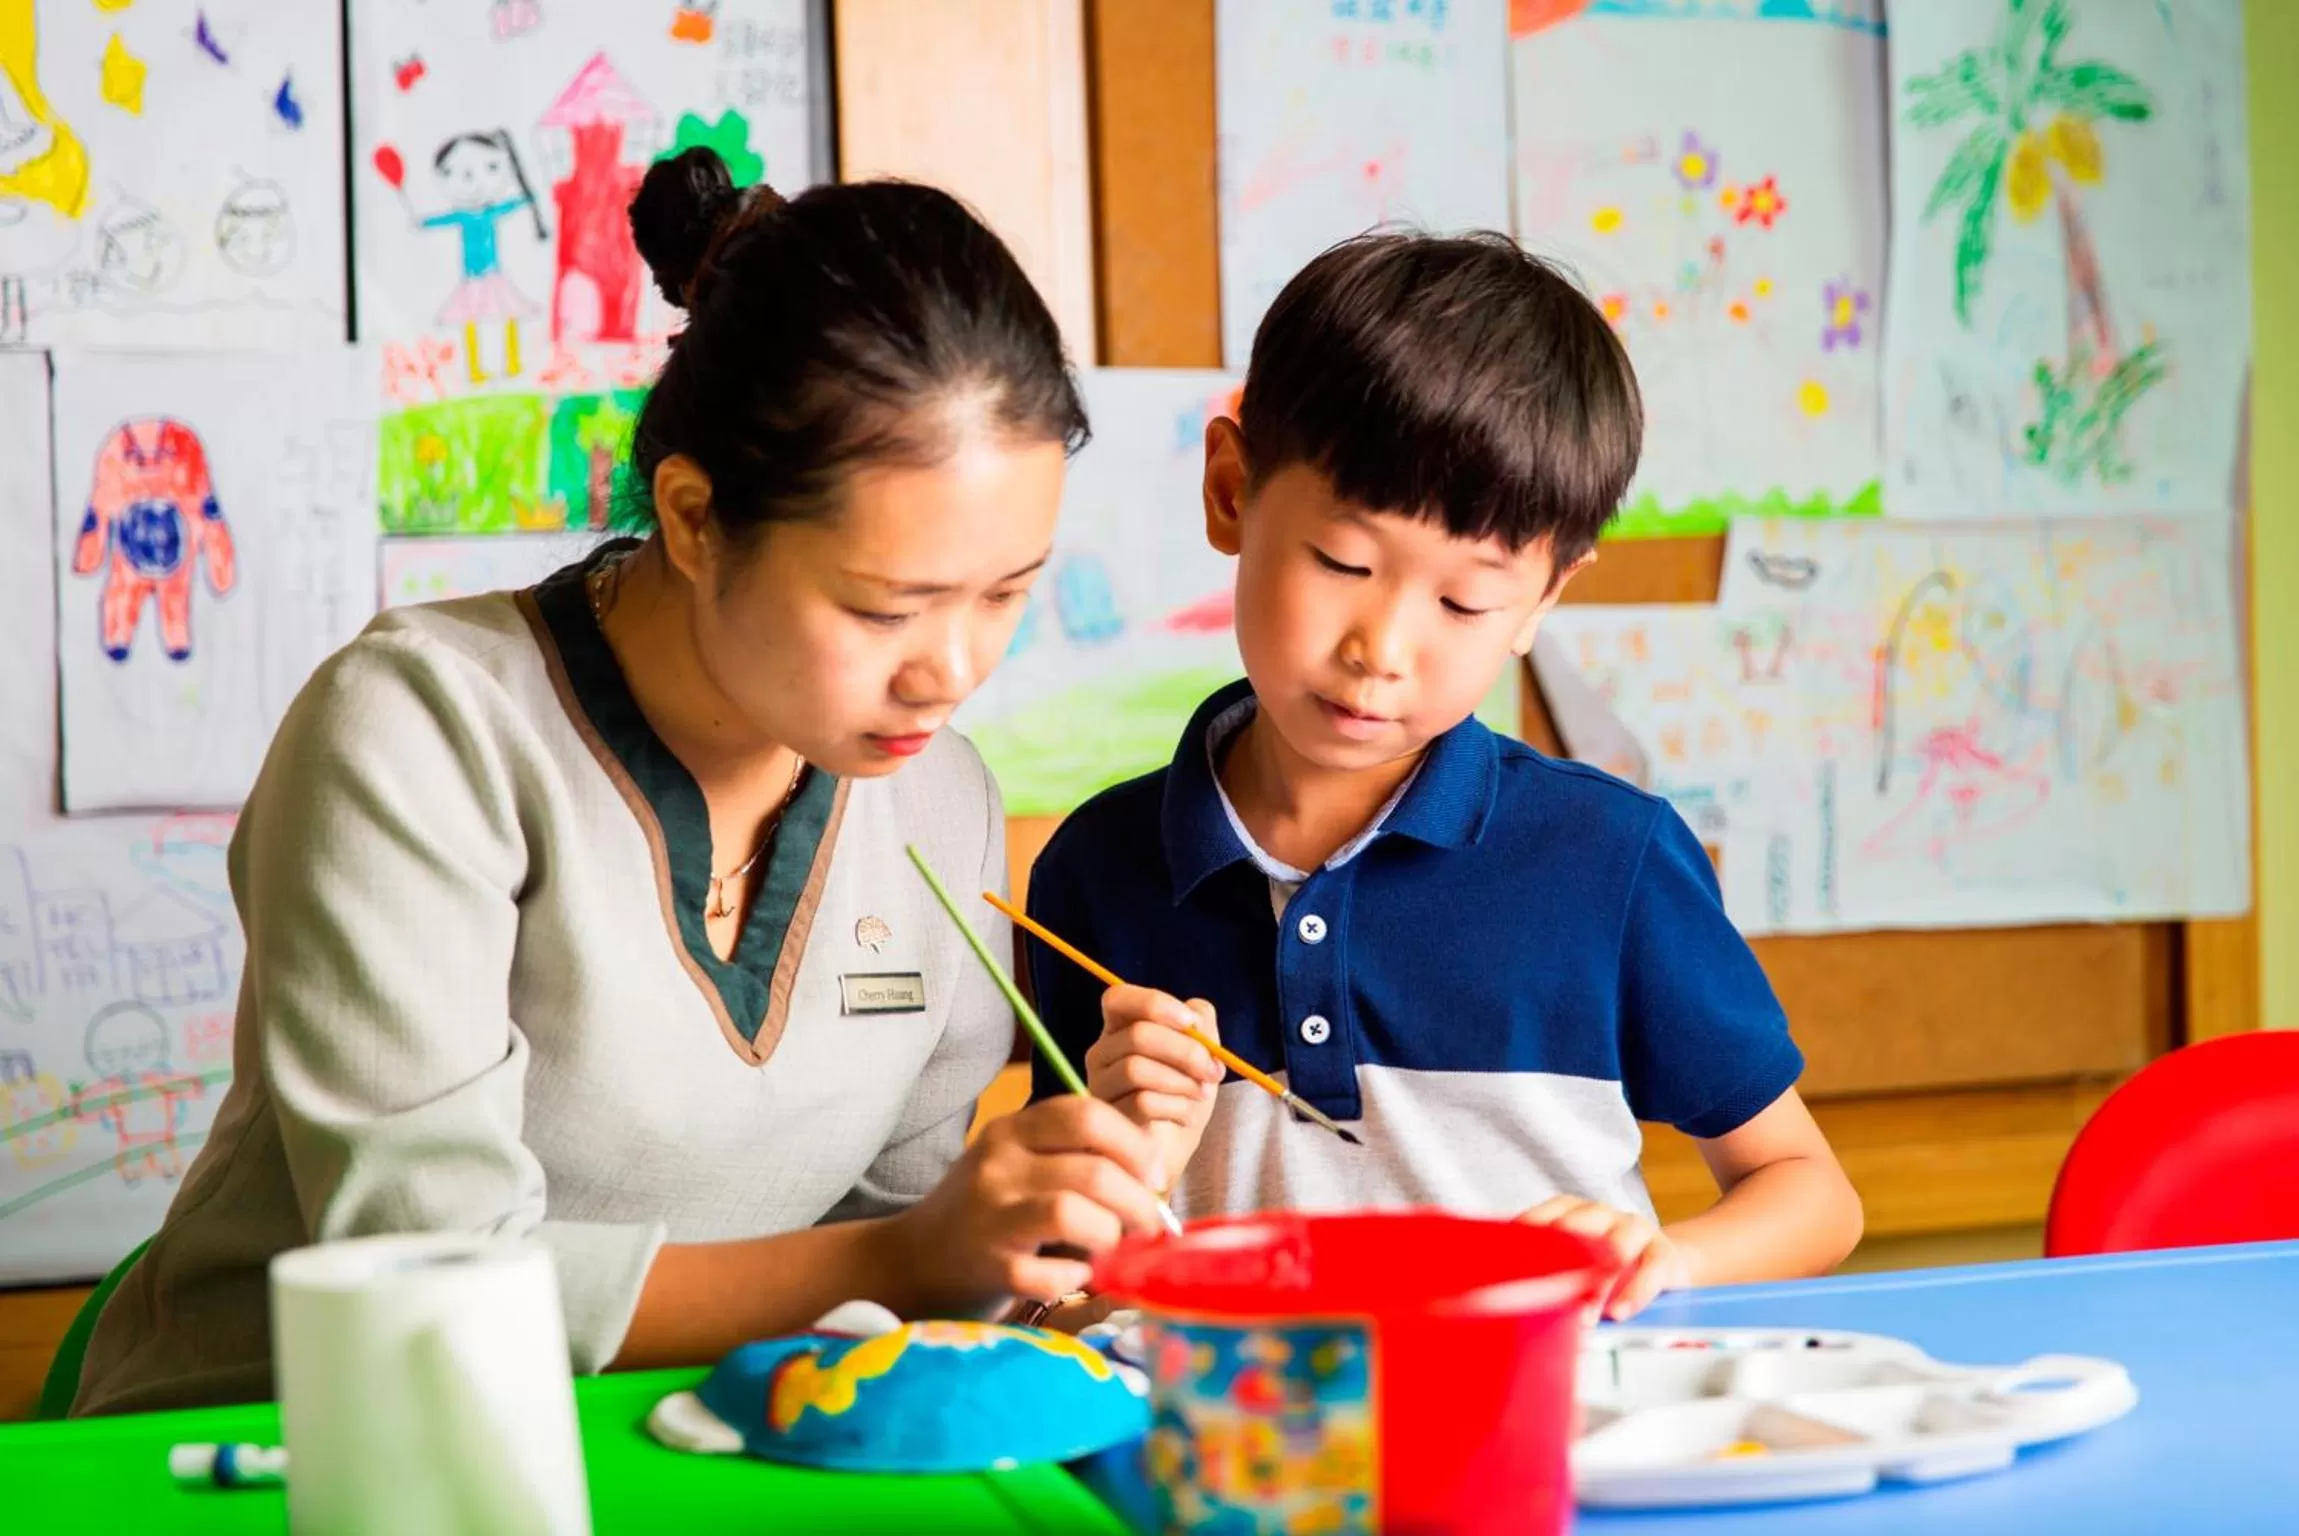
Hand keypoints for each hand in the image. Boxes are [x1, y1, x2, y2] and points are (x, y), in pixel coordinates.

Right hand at [887, 1095, 1169, 1308]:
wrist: (912, 1261)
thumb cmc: (988, 1212)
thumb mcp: (1022, 1165)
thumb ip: (1077, 1157)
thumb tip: (1154, 1172)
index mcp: (1015, 1130)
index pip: (1087, 1115)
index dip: (1135, 1146)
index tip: (1154, 1177)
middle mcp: (1000, 1163)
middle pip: (1094, 1169)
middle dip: (1138, 1202)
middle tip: (1148, 1227)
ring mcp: (990, 1214)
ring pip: (1072, 1212)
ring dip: (1109, 1237)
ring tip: (1111, 1251)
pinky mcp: (986, 1264)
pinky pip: (1047, 1273)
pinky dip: (1074, 1279)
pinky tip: (1073, 1278)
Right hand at [1084, 984, 1224, 1181]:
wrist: (1172, 1155)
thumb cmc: (1182, 1099)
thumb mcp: (1199, 1056)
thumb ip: (1200, 1025)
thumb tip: (1194, 1016)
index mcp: (1119, 1031)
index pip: (1117, 999)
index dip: (1153, 1003)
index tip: (1190, 1022)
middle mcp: (1100, 1056)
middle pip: (1137, 1036)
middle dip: (1186, 1052)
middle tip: (1213, 1072)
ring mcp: (1099, 1089)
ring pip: (1136, 1069)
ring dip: (1183, 1082)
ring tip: (1201, 1095)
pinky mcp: (1108, 1122)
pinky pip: (1141, 1103)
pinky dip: (1177, 1107)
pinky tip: (1186, 1116)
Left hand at [1518, 1195, 1692, 1321]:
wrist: (1663, 1263)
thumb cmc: (1604, 1266)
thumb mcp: (1574, 1262)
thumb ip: (1545, 1273)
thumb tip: (1507, 1300)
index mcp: (1570, 1210)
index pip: (1542, 1218)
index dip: (1525, 1244)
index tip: (1508, 1273)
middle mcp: (1600, 1214)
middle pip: (1578, 1229)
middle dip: (1560, 1263)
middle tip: (1545, 1297)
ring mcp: (1633, 1229)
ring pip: (1616, 1247)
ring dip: (1598, 1284)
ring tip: (1585, 1317)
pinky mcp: (1662, 1252)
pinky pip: (1651, 1270)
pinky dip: (1635, 1293)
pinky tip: (1619, 1313)